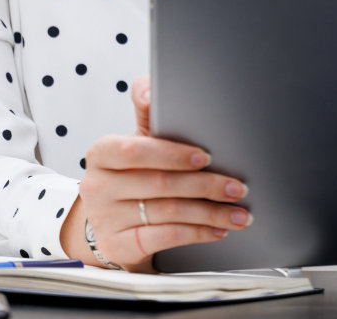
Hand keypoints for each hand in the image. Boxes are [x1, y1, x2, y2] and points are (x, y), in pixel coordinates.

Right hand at [64, 76, 249, 270]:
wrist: (110, 221)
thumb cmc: (132, 173)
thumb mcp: (137, 141)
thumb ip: (147, 112)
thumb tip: (149, 91)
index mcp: (101, 153)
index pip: (134, 150)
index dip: (171, 154)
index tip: (205, 157)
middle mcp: (98, 186)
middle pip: (159, 183)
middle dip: (206, 185)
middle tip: (237, 187)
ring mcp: (105, 218)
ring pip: (168, 213)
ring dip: (210, 213)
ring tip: (238, 212)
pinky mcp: (117, 245)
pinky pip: (165, 238)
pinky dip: (197, 233)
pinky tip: (217, 230)